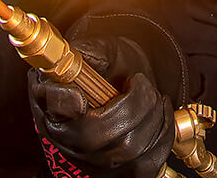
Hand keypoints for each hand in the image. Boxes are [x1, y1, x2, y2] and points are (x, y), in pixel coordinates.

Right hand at [29, 33, 174, 177]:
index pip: (53, 110)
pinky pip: (147, 164)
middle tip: (140, 84)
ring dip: (152, 117)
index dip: (64, 103)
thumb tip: (76, 57)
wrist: (128, 83)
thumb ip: (88, 51)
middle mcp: (68, 141)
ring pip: (126, 151)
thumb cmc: (109, 66)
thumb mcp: (97, 50)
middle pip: (95, 137)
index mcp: (53, 106)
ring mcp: (94, 162)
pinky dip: (163, 136)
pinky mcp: (120, 173)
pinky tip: (160, 114)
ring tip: (153, 97)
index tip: (80, 94)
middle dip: (131, 106)